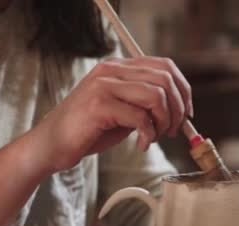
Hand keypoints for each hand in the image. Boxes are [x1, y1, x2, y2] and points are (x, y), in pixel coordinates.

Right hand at [36, 57, 192, 171]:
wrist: (51, 145)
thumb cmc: (86, 131)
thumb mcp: (121, 112)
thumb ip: (143, 104)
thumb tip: (178, 110)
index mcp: (117, 68)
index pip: (164, 66)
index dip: (183, 89)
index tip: (186, 113)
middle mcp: (110, 71)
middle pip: (165, 79)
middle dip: (177, 109)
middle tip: (172, 131)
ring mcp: (104, 85)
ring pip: (156, 96)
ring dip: (164, 122)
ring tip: (154, 138)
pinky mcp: (99, 105)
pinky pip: (140, 117)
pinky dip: (148, 135)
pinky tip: (141, 145)